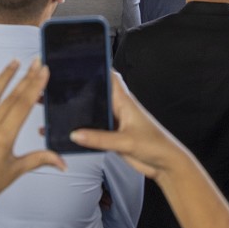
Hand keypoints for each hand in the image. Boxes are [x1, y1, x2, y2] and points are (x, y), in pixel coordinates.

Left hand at [0, 59, 64, 223]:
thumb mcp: (16, 171)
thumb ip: (40, 159)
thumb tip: (64, 163)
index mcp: (5, 136)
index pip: (24, 105)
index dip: (35, 86)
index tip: (43, 71)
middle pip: (11, 96)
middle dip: (25, 77)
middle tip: (36, 62)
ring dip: (4, 76)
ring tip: (15, 62)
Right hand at [71, 73, 191, 181]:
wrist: (165, 165)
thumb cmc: (156, 146)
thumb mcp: (126, 141)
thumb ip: (100, 139)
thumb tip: (75, 134)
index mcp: (124, 101)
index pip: (110, 76)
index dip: (97, 67)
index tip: (80, 62)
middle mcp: (119, 108)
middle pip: (98, 93)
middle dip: (83, 89)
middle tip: (62, 86)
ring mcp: (115, 122)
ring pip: (95, 111)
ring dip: (82, 111)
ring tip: (63, 108)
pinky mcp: (113, 136)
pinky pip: (95, 129)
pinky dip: (85, 129)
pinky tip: (73, 131)